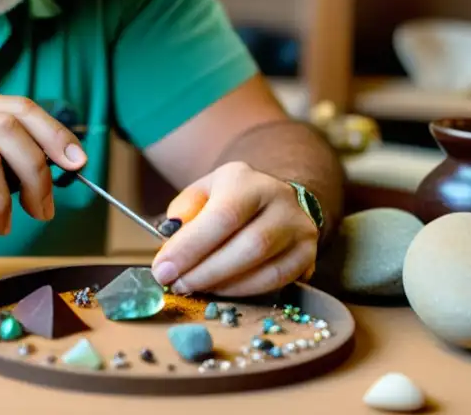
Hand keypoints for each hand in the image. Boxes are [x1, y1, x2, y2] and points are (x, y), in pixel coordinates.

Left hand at [149, 161, 317, 295]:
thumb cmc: (228, 199)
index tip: (162, 270)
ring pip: (265, 269)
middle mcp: (280, 200)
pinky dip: (245, 291)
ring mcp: (300, 228)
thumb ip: (183, 212)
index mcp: (246, 180)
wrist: (272, 199)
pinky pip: (278, 282)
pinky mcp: (308, 254)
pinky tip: (221, 290)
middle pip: (247, 246)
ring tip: (194, 287)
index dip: (190, 248)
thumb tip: (170, 240)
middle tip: (176, 284)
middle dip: (205, 272)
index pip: (222, 217)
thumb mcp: (201, 193)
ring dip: (224, 286)